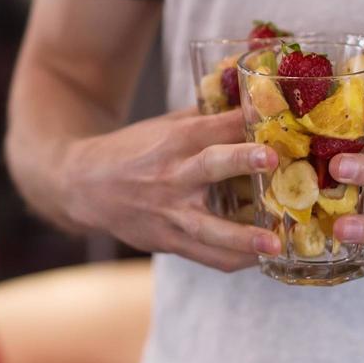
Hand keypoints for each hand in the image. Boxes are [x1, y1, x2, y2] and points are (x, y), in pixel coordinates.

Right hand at [62, 109, 281, 271]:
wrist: (84, 185)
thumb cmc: (132, 151)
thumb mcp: (164, 126)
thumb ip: (204, 119)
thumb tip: (249, 103)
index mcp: (173, 140)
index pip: (215, 126)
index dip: (246, 120)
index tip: (279, 117)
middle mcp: (172, 174)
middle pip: (211, 166)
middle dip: (242, 161)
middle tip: (272, 159)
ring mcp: (169, 212)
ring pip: (209, 227)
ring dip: (243, 237)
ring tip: (274, 244)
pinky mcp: (167, 240)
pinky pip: (206, 255)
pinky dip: (234, 259)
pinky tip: (260, 258)